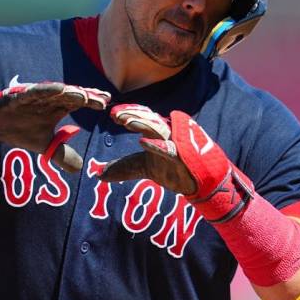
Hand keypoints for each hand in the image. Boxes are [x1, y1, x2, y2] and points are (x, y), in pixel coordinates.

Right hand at [0, 81, 110, 172]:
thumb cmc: (21, 130)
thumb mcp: (45, 146)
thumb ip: (61, 154)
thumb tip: (79, 169)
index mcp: (57, 108)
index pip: (79, 103)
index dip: (92, 102)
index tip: (107, 104)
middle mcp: (49, 99)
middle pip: (71, 95)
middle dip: (86, 96)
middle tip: (102, 99)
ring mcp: (35, 97)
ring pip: (56, 93)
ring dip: (70, 92)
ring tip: (83, 95)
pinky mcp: (19, 97)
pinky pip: (34, 93)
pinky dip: (46, 90)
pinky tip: (58, 89)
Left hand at [100, 104, 254, 222]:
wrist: (201, 186)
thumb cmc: (174, 171)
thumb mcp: (144, 168)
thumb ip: (124, 168)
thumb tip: (98, 175)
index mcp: (160, 131)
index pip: (143, 117)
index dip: (129, 113)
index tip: (111, 114)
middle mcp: (170, 132)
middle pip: (149, 119)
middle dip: (132, 114)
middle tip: (115, 115)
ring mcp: (179, 143)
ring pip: (159, 129)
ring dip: (142, 123)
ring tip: (126, 122)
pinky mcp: (185, 156)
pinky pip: (170, 149)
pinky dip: (157, 145)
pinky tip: (143, 143)